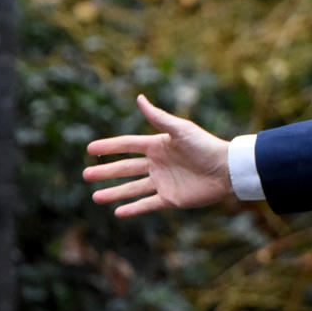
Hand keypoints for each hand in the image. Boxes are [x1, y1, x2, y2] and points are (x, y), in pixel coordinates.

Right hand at [84, 94, 232, 216]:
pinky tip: (117, 212)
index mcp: (158, 145)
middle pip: (126, 168)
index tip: (90, 149)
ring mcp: (163, 182)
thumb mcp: (180, 130)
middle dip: (106, 172)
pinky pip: (148, 204)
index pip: (128, 146)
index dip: (109, 147)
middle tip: (85, 175)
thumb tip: (139, 98)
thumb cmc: (205, 146)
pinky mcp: (171, 198)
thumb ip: (158, 117)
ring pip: (133, 188)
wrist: (227, 170)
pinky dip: (133, 208)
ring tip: (95, 197)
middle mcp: (158, 164)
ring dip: (114, 192)